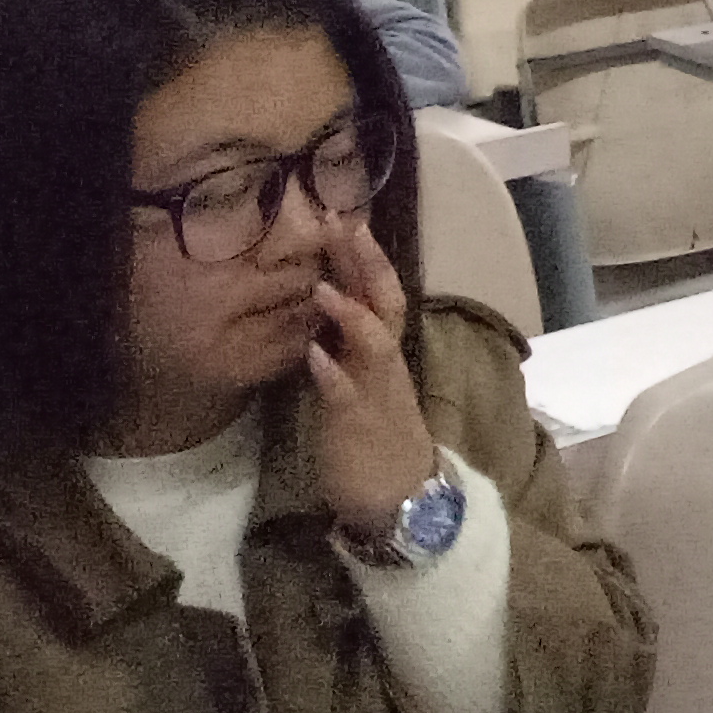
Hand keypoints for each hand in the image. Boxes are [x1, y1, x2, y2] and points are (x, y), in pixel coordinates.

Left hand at [304, 219, 440, 538]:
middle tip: (342, 221)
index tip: (344, 216)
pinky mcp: (359, 423)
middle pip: (384, 302)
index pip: (380, 292)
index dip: (364, 256)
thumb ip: (346, 350)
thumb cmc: (376, 438)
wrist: (401, 495)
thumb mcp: (361, 384)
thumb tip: (323, 313)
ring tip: (320, 286)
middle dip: (364, 264)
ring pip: (373, 342)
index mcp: (384, 351)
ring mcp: (376, 390)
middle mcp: (385, 362)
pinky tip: (311, 354)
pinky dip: (332, 372)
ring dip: (349, 313)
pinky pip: (346, 394)